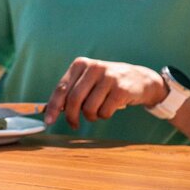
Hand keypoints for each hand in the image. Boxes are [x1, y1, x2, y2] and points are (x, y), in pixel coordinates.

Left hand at [44, 57, 166, 128]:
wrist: (141, 79)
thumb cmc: (108, 82)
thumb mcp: (89, 80)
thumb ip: (72, 91)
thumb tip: (54, 110)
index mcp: (81, 64)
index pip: (61, 88)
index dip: (53, 107)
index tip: (48, 121)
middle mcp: (93, 68)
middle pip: (73, 100)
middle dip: (71, 117)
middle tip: (74, 124)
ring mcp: (108, 77)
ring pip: (89, 108)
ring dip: (91, 116)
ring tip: (97, 111)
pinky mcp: (121, 89)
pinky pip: (104, 112)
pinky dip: (104, 116)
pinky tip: (109, 109)